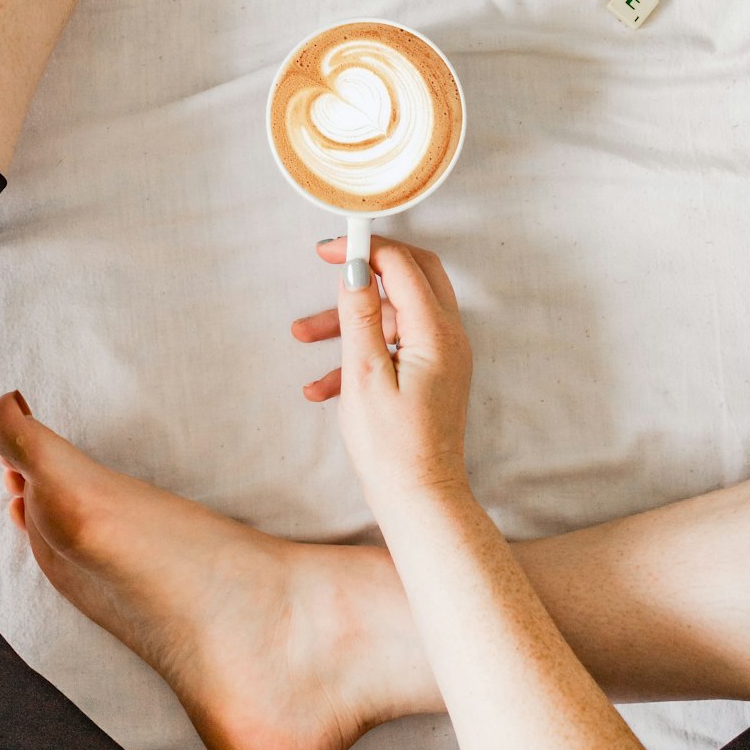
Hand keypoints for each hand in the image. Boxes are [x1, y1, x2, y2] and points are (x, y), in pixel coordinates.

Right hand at [291, 235, 473, 508]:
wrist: (420, 501)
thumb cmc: (393, 448)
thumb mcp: (364, 376)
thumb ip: (359, 316)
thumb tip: (355, 266)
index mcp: (435, 332)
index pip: (402, 264)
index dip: (364, 248)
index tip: (327, 249)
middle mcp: (448, 336)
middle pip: (411, 275)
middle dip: (365, 269)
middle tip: (327, 264)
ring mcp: (443, 355)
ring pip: (395, 314)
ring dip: (350, 319)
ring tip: (301, 336)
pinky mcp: (433, 374)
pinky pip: (394, 346)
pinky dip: (359, 353)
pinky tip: (319, 386)